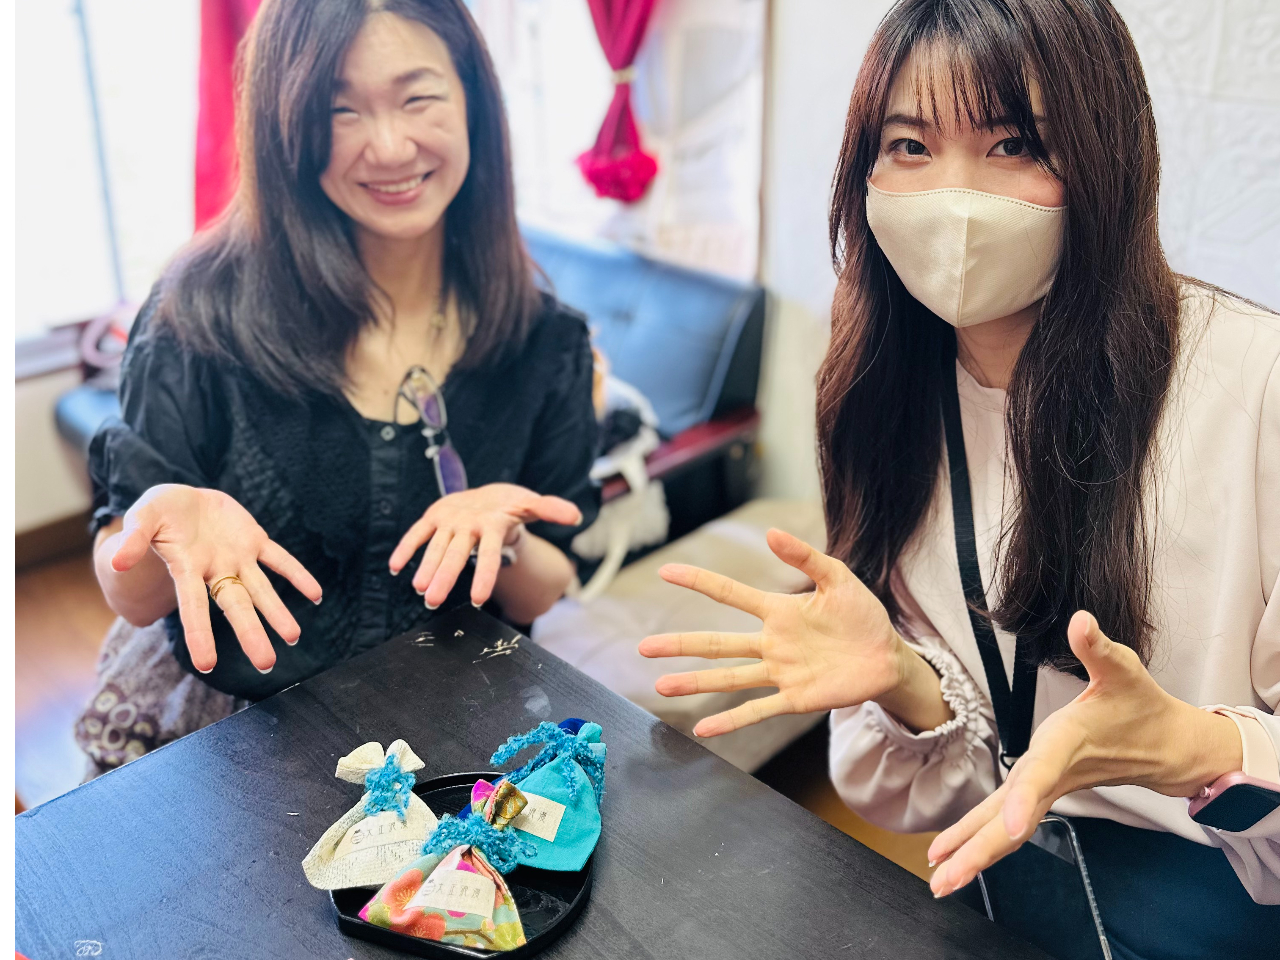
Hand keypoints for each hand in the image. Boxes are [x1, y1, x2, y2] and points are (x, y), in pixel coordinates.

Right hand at [110, 484, 322, 673]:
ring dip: (278, 612)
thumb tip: (115, 561)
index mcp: (186, 568)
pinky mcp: (254, 540)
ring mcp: (237, 557)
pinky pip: (280, 559)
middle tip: (267, 664)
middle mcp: (215, 570)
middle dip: (251, 634)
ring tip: (294, 638)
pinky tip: (316, 595)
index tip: (206, 665)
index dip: (199, 634)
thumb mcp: (142, 518)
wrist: (183, 498)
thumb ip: (133, 539)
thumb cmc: (158, 513)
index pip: (193, 607)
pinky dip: (298, 574)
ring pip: (261, 589)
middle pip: (236, 606)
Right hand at [389, 483, 581, 608]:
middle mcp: (469, 522)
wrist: (490, 492)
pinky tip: (395, 568)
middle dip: (445, 577)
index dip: (484, 576)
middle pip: (457, 554)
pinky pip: (417, 533)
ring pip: (435, 546)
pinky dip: (406, 548)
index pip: (489, 554)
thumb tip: (576, 515)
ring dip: (425, 568)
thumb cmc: (511, 507)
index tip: (478, 601)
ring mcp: (450, 519)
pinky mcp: (434, 516)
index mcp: (493, 523)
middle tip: (434, 601)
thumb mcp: (532, 506)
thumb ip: (551, 510)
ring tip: (420, 591)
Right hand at [636, 528, 946, 736]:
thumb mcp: (838, 579)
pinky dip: (730, 721)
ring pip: (728, 678)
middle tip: (644, 647)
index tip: (666, 572)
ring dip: (695, 683)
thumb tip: (770, 533)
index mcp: (779, 611)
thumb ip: (806, 557)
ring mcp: (780, 672)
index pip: (730, 593)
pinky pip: (757, 710)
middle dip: (679, 645)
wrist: (888, 657)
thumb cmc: (862, 616)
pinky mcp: (795, 698)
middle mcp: (771, 643)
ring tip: (661, 687)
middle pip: (716, 644)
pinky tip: (703, 730)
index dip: (698, 582)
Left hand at [928, 610, 1243, 896]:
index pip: (1043, 774)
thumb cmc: (1141, 705)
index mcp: (1068, 744)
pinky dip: (981, 840)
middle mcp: (1053, 773)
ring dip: (972, 854)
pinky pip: (1007, 822)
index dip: (1025, 798)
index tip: (1009, 826)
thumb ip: (1098, 648)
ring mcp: (1047, 787)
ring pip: (1007, 828)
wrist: (1168, 745)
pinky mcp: (1043, 791)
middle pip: (1013, 819)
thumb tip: (1082, 621)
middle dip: (978, 850)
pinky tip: (953, 855)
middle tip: (943, 879)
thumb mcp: (1124, 669)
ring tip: (938, 880)